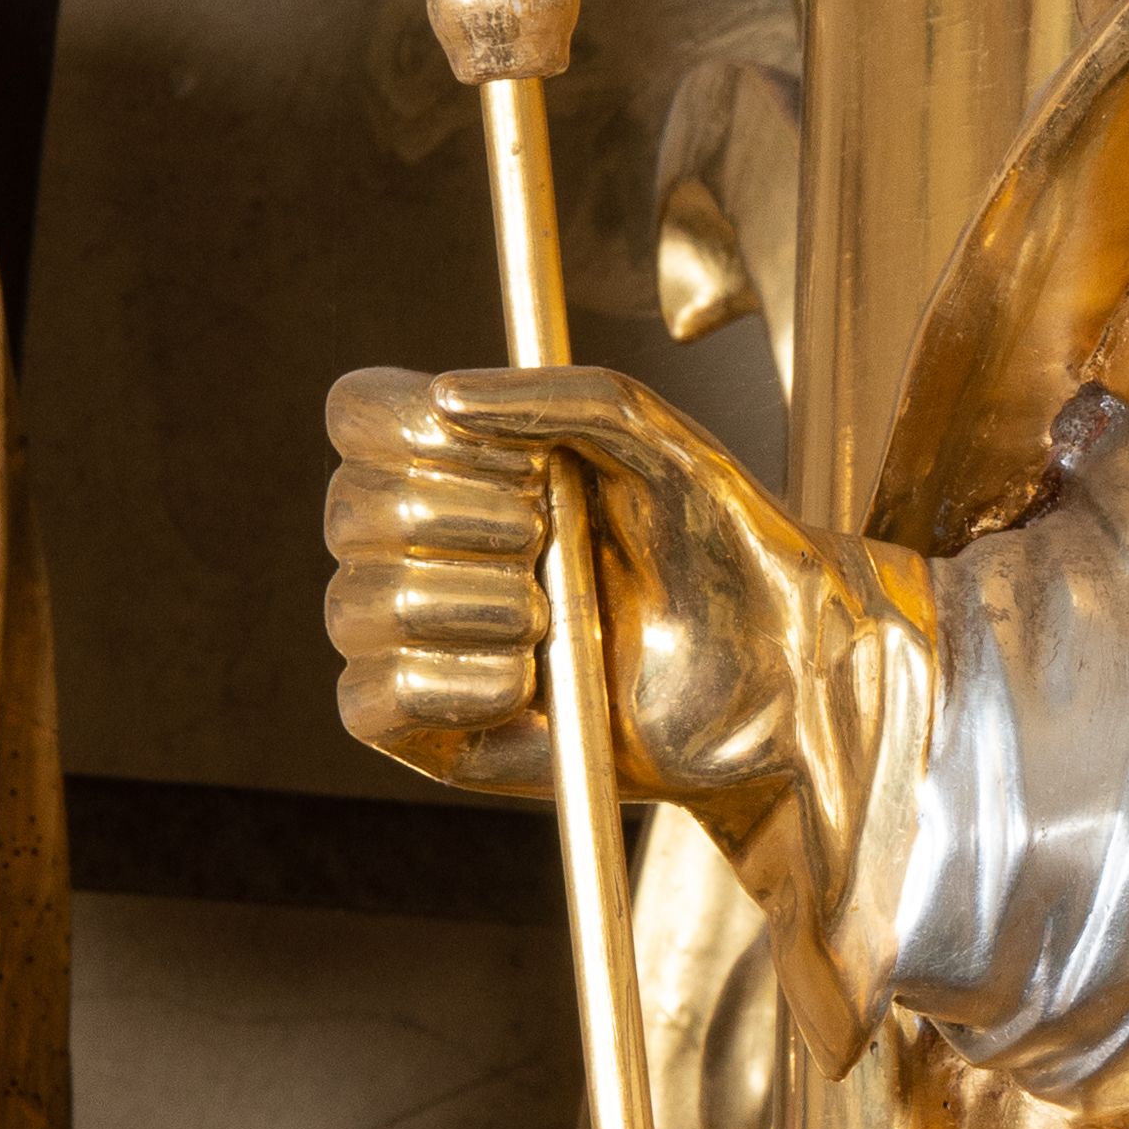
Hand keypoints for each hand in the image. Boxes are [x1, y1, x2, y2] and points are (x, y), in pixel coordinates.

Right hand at [323, 361, 840, 811]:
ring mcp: (417, 640)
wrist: (775, 670)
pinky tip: (526, 686)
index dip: (416, 432)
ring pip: (360, 607)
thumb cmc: (718, 549)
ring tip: (557, 620)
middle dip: (470, 523)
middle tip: (557, 543)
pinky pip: (368, 701)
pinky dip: (448, 687)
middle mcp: (418, 546)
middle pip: (353, 512)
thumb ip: (555, 396)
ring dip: (474, 605)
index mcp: (456, 462)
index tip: (525, 463)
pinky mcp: (427, 732)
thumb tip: (443, 397)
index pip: (357, 418)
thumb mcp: (655, 438)